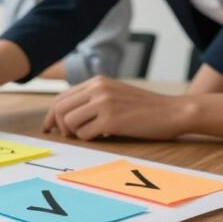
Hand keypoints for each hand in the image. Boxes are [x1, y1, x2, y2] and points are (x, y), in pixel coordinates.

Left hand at [43, 76, 193, 140]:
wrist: (173, 112)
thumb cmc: (145, 108)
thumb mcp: (115, 94)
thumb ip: (93, 99)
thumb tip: (64, 117)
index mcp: (97, 82)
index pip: (61, 97)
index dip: (51, 115)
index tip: (49, 127)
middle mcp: (97, 89)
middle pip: (59, 109)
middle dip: (58, 126)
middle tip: (67, 136)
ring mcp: (104, 103)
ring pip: (68, 122)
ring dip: (75, 133)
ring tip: (90, 135)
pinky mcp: (111, 120)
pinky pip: (84, 134)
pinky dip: (88, 139)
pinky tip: (103, 136)